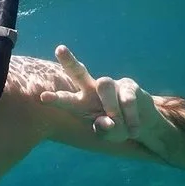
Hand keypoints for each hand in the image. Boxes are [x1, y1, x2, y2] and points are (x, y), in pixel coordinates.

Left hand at [40, 45, 160, 141]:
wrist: (142, 124)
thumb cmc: (118, 129)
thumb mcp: (111, 135)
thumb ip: (107, 131)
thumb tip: (109, 122)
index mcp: (82, 103)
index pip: (67, 98)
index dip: (55, 98)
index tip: (42, 97)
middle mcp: (93, 90)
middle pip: (79, 72)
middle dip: (69, 61)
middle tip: (59, 49)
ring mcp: (112, 85)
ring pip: (104, 85)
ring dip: (110, 107)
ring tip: (116, 124)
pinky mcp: (129, 85)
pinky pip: (127, 99)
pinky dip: (130, 117)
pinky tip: (134, 130)